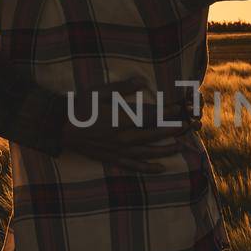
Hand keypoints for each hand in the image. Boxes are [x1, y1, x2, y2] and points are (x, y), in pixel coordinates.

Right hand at [59, 76, 198, 173]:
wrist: (59, 126)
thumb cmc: (80, 106)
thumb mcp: (100, 91)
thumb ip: (123, 88)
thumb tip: (142, 81)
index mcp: (122, 118)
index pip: (152, 115)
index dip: (168, 111)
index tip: (181, 107)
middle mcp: (123, 137)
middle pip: (155, 133)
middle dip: (174, 129)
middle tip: (190, 126)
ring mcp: (118, 150)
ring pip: (148, 151)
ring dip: (166, 149)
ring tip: (180, 146)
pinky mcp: (112, 158)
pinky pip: (134, 166)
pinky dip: (148, 168)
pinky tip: (161, 168)